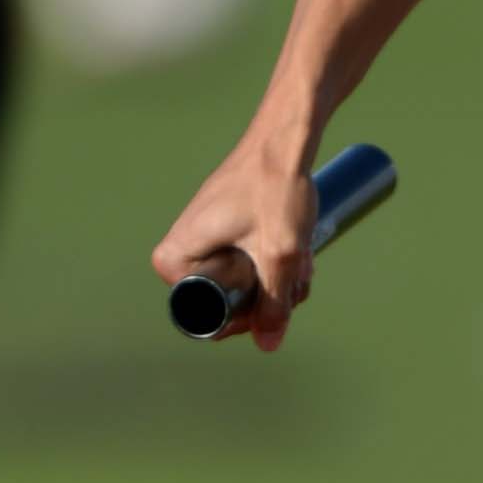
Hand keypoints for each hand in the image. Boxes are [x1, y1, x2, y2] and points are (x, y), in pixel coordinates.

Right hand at [152, 137, 317, 353]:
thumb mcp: (280, 254)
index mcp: (178, 252)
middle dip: (265, 298)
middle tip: (295, 282)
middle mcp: (184, 244)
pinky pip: (250, 259)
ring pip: (242, 280)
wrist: (287, 137)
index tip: (267, 307)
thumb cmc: (276, 186)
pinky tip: (303, 251)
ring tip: (303, 261)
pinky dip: (277, 260)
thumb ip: (274, 302)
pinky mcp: (229, 225)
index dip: (237, 319)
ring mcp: (207, 234)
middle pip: (223, 298)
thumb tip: (268, 345)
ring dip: (278, 280)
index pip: (198, 311)